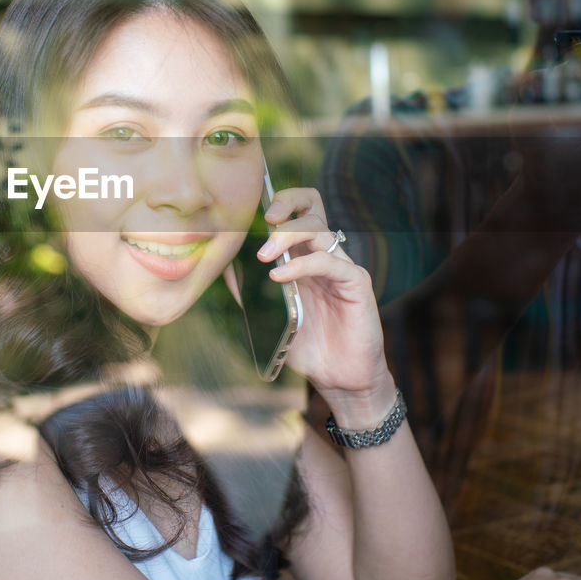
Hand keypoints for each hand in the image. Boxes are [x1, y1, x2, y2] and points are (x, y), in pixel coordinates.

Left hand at [256, 187, 391, 423]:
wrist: (340, 379)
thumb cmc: (308, 345)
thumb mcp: (272, 315)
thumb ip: (251, 291)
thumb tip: (225, 266)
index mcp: (306, 256)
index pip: (299, 211)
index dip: (282, 201)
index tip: (255, 210)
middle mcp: (325, 255)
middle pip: (314, 207)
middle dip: (287, 203)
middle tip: (265, 220)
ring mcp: (342, 267)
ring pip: (320, 230)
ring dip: (288, 237)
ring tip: (264, 258)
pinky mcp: (356, 284)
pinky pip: (329, 263)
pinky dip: (301, 266)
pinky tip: (279, 278)